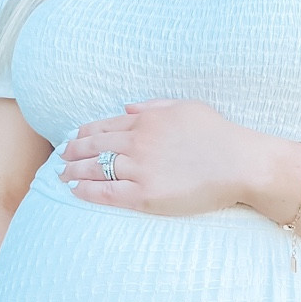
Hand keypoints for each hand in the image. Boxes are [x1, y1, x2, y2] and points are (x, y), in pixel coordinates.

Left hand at [58, 99, 282, 215]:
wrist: (240, 163)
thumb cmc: (219, 135)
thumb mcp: (186, 108)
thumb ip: (154, 106)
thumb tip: (127, 107)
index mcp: (146, 121)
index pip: (104, 126)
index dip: (84, 134)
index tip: (72, 139)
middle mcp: (138, 142)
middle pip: (94, 147)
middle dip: (72, 153)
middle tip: (59, 159)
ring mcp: (140, 169)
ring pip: (96, 169)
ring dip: (74, 172)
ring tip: (61, 176)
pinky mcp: (145, 195)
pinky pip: (106, 193)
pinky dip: (87, 191)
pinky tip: (75, 191)